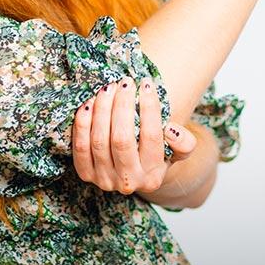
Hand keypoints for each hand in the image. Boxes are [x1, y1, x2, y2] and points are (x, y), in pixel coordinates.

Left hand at [71, 75, 196, 194]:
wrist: (134, 173)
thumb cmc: (157, 153)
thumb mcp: (177, 150)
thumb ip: (184, 142)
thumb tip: (171, 130)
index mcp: (153, 176)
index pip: (152, 136)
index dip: (149, 107)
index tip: (146, 83)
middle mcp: (128, 182)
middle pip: (122, 139)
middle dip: (123, 105)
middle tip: (126, 82)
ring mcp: (104, 180)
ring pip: (99, 140)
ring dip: (102, 109)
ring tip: (109, 87)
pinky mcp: (85, 174)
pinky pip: (80, 146)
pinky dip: (83, 123)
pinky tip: (89, 102)